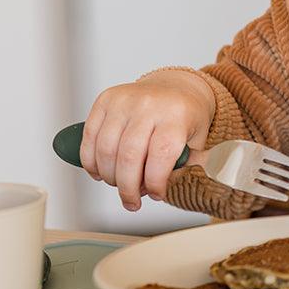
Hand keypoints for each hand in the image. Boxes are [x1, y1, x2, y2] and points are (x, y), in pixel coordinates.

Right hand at [80, 71, 216, 210]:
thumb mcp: (199, 139)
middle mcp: (149, 104)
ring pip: (106, 150)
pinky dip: (90, 161)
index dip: (156, 183)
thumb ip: (189, 165)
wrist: (175, 86)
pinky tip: (100, 172)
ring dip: (109, 177)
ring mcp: (125, 100)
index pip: (161, 156)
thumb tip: (171, 187)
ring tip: (119, 186)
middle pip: (129, 156)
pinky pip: (89, 137)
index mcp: (177, 114)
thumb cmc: (186, 116)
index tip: (157, 194)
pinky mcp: (106, 99)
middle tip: (132, 202)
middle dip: (128, 189)